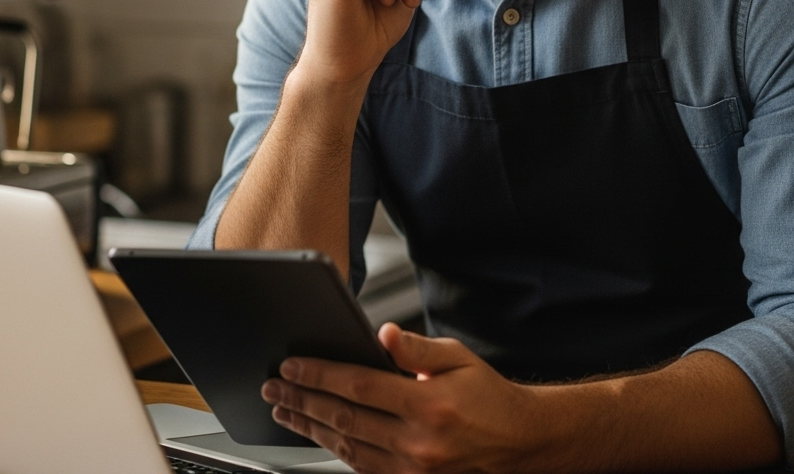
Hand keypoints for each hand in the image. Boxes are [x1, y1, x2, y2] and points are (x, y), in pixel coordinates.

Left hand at [261, 324, 541, 473]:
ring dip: (309, 428)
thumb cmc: (489, 397)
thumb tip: (382, 333)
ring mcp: (414, 470)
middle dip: (301, 400)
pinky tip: (316, 435)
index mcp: (428, 404)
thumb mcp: (459, 359)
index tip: (291, 365)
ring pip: (347, 447)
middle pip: (343, 418)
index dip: (319, 374)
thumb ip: (416, 349)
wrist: (522, 444)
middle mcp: (418, 442)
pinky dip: (335, 451)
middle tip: (273, 386)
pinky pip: (364, 468)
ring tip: (283, 410)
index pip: (358, 386)